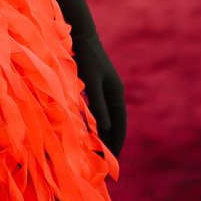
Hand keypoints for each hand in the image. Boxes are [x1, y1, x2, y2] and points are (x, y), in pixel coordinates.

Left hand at [70, 29, 126, 156]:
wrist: (80, 36)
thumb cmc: (85, 58)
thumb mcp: (92, 83)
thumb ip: (98, 105)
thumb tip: (105, 129)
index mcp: (116, 93)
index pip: (119, 124)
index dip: (116, 143)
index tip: (112, 160)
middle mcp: (113, 93)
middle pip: (115, 123)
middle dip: (111, 143)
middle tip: (105, 163)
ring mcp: (105, 90)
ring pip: (106, 118)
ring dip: (103, 135)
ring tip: (97, 152)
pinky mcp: (94, 86)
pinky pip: (97, 110)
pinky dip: (94, 123)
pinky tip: (87, 132)